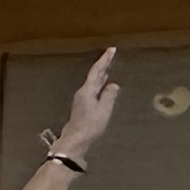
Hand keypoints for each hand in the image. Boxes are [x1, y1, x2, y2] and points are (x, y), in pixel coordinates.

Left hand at [52, 45, 119, 160]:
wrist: (76, 140)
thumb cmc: (90, 125)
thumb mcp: (104, 110)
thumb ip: (109, 96)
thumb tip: (113, 85)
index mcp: (87, 90)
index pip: (97, 71)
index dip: (104, 60)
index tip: (112, 50)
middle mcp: (83, 93)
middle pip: (94, 75)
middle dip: (103, 65)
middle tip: (111, 55)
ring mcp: (82, 99)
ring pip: (93, 82)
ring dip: (101, 74)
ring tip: (108, 67)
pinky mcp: (83, 106)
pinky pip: (93, 90)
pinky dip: (99, 84)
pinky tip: (103, 85)